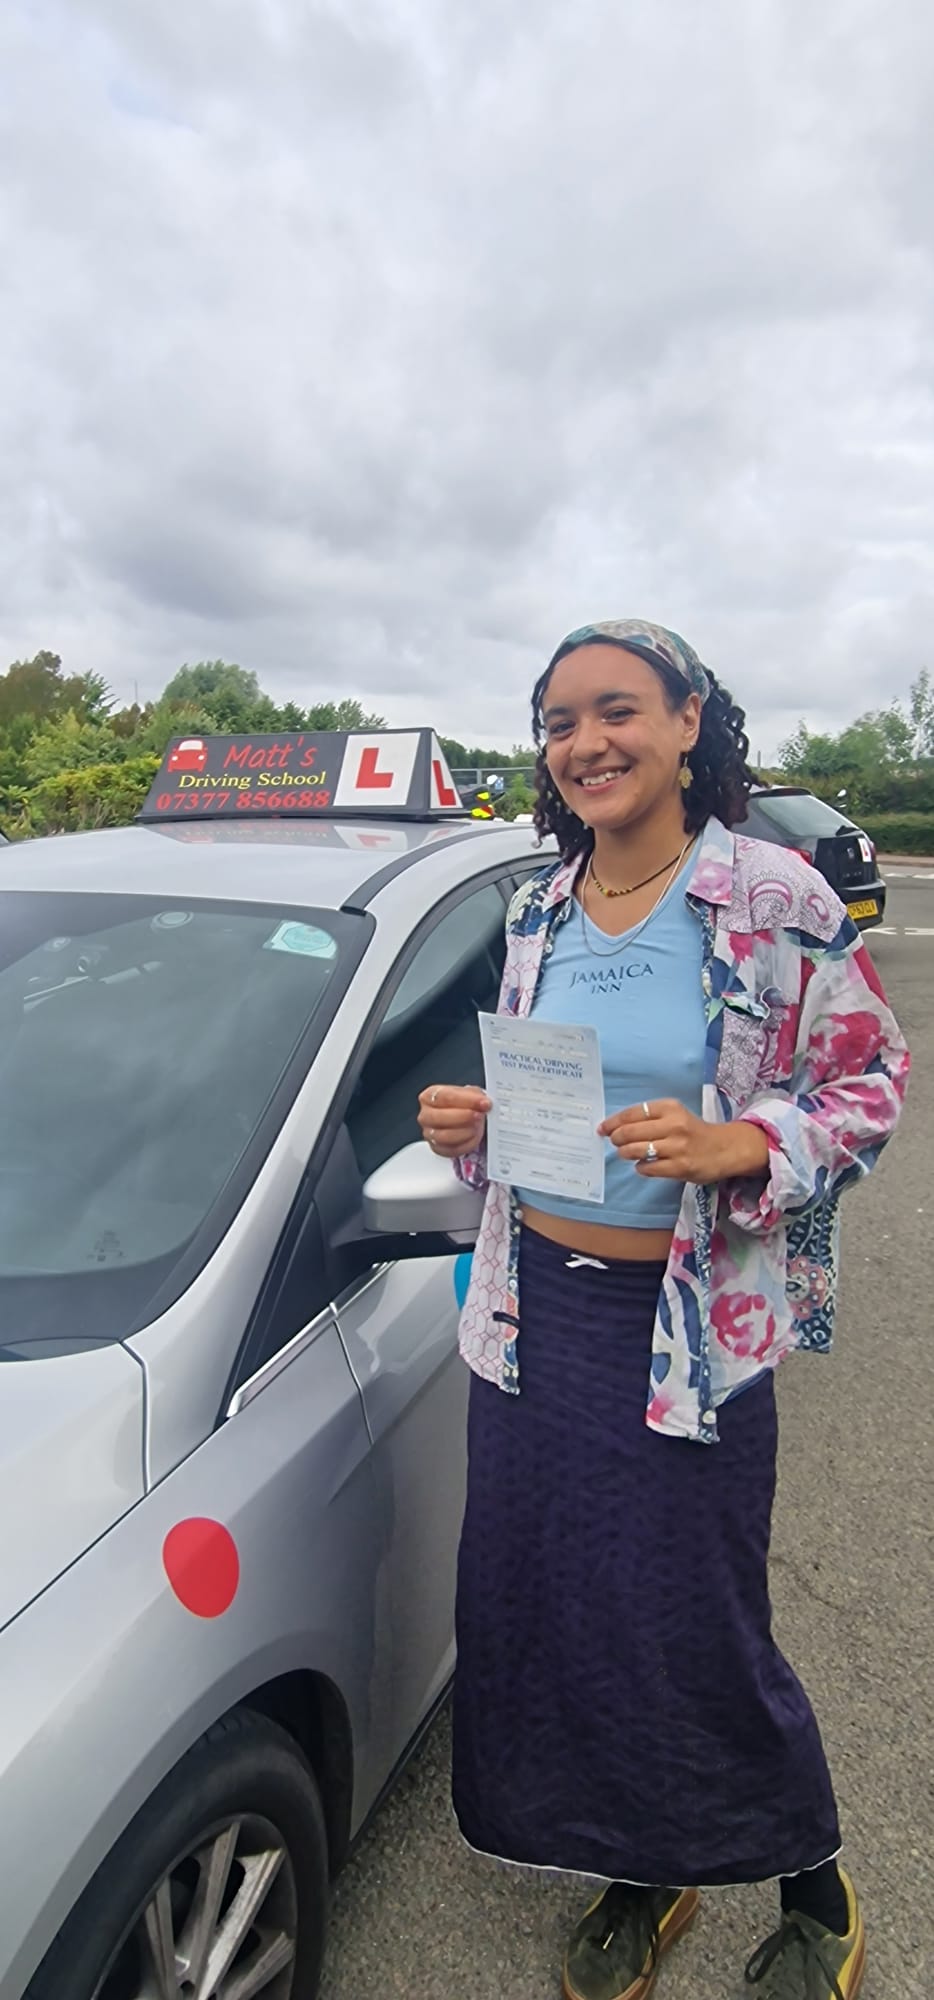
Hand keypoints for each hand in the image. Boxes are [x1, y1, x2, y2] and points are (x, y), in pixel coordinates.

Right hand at [418, 1084, 490, 1158]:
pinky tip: (475, 1136)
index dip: (465, 1100)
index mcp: (429, 1096)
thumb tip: (484, 1103)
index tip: (483, 1103)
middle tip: (480, 1115)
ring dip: (465, 1131)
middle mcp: (426, 1115)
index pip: (443, 1097)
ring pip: (444, 1136)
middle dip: (463, 1116)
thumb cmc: (464, 1104)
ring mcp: (430, 1134)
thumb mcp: (470, 1093)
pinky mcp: (438, 1149)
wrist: (465, 1117)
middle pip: (439, 1117)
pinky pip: (451, 1150)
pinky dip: (466, 1144)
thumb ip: (476, 1096)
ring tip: (478, 1126)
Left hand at [599, 1099, 770, 1183]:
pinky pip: (648, 1168)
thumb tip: (616, 1127)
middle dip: (616, 1138)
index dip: (613, 1122)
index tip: (603, 1128)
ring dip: (625, 1153)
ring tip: (626, 1153)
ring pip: (636, 1150)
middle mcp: (674, 1125)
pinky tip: (643, 1165)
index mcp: (670, 1108)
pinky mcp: (680, 1167)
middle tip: (614, 1142)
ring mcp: (677, 1147)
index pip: (632, 1113)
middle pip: (630, 1132)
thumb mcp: (675, 1115)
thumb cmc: (694, 1131)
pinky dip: (641, 1168)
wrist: (724, 1149)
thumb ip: (650, 1119)